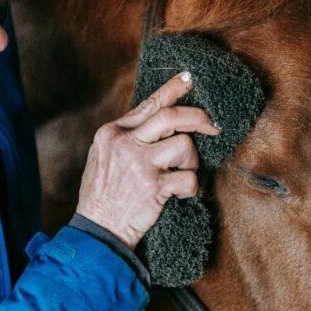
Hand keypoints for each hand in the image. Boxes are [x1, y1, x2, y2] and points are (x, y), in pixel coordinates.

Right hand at [76, 72, 220, 249]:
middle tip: (213, 126)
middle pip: (171, 116)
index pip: (148, 103)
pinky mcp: (153, 187)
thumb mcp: (103, 157)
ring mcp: (139, 164)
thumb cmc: (102, 196)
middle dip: (198, 118)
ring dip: (192, 160)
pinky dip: (191, 186)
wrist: (97, 232)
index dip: (172, 89)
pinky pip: (188, 178)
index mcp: (112, 133)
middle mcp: (125, 144)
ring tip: (183, 172)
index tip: (190, 78)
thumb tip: (159, 122)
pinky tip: (180, 193)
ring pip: (184, 145)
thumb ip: (127, 138)